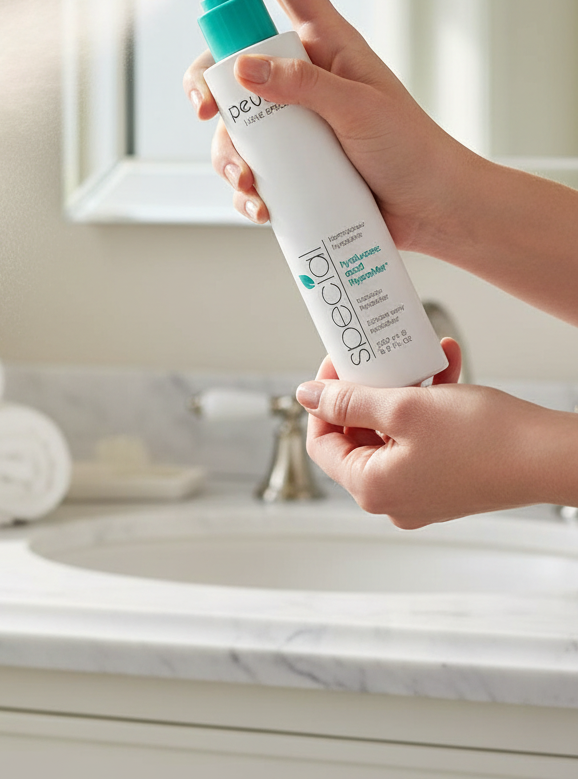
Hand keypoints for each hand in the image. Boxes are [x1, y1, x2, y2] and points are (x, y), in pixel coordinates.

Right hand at [183, 0, 477, 250]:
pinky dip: (244, 188)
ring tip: (249, 183)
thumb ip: (302, 84)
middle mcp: (302, 75)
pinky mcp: (289, 160)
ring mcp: (292, 118)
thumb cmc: (411, 148)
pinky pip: (249, 165)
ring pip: (234, 123)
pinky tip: (260, 206)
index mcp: (325, 42)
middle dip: (209, 85)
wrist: (431, 206)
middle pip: (234, 59)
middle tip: (206, 111)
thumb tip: (241, 68)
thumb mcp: (358, 108)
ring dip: (230, 155)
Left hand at [296, 339, 577, 526]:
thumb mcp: (402, 407)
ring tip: (422, 358)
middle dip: (370, 389)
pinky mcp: (445, 480)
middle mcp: (391, 498)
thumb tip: (306, 396)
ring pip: (392, 430)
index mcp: (370, 488)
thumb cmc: (484, 439)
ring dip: (404, 389)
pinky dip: (427, 404)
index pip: (321, 441)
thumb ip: (347, 401)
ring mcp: (419, 492)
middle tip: (378, 358)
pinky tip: (445, 368)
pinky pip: (420, 437)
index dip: (324, 398)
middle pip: (357, 435)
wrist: (550, 456)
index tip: (338, 366)